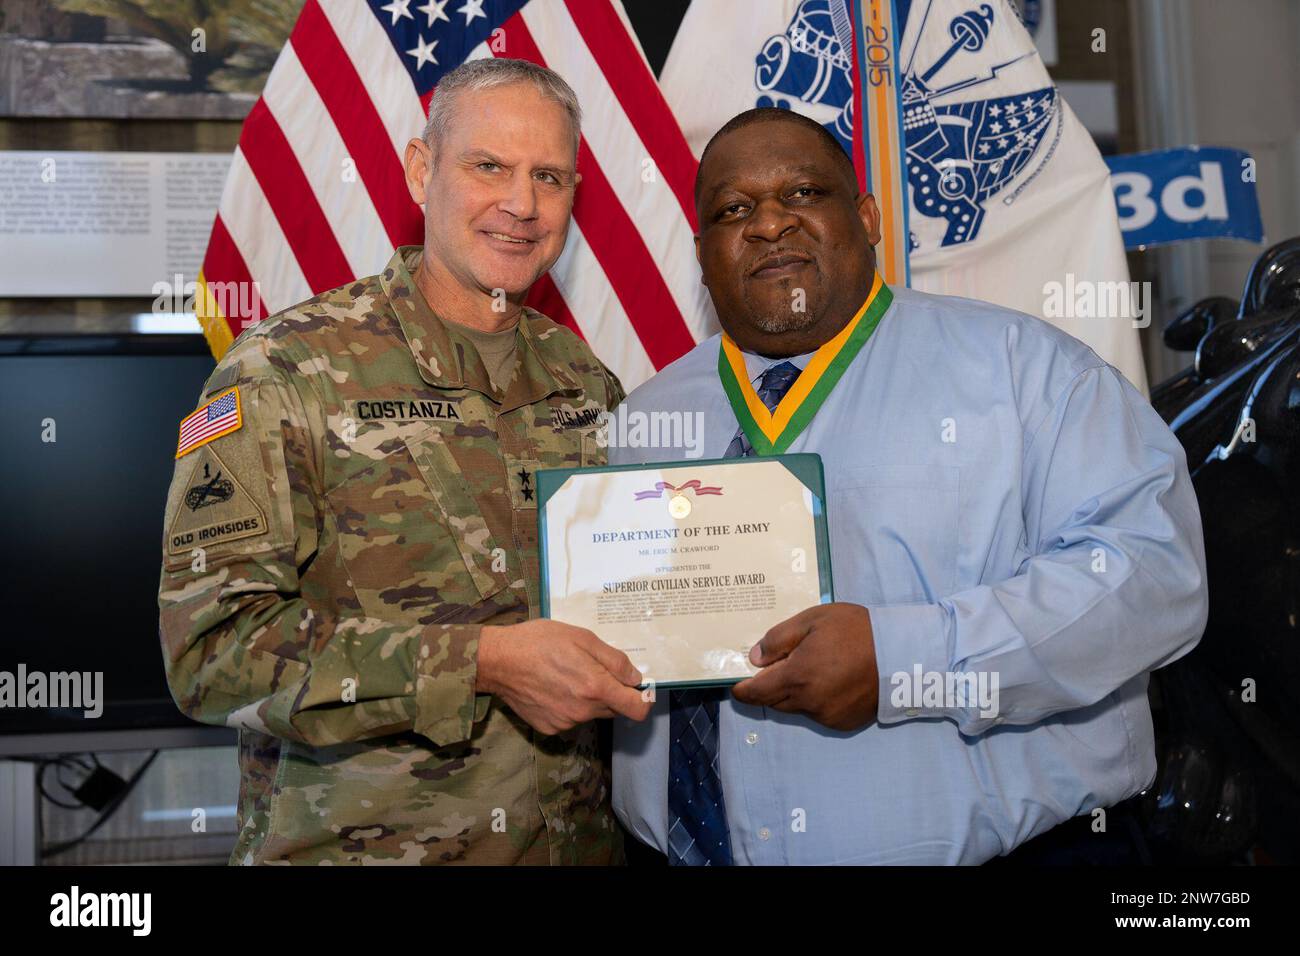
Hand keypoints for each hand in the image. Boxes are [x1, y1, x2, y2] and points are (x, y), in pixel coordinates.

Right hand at [475, 619, 652, 734]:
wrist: (498, 661)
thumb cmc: (540, 641)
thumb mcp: (582, 638)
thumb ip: (614, 660)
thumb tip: (636, 678)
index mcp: (596, 687)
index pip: (637, 709)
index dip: (643, 699)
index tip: (638, 688)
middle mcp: (584, 711)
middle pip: (615, 710)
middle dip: (612, 693)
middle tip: (593, 671)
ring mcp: (566, 722)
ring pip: (592, 713)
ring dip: (589, 699)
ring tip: (567, 675)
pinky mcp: (550, 728)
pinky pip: (571, 719)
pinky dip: (568, 706)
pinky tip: (552, 688)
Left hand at [731, 603, 878, 730]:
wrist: (901, 654)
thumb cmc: (856, 630)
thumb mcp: (812, 620)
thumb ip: (779, 639)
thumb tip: (755, 659)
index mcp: (797, 677)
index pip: (756, 693)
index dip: (743, 690)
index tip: (738, 684)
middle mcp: (808, 703)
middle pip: (774, 701)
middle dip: (770, 687)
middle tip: (780, 666)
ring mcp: (827, 716)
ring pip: (797, 708)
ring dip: (795, 693)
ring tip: (813, 668)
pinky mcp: (843, 722)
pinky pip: (818, 713)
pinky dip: (816, 700)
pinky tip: (831, 681)